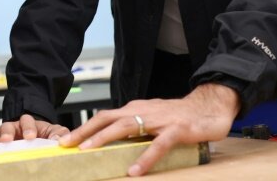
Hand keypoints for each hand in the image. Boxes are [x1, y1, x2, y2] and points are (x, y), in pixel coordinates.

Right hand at [0, 114, 68, 142]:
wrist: (37, 140)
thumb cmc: (44, 135)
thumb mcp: (54, 132)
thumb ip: (59, 134)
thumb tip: (58, 140)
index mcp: (29, 123)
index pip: (27, 121)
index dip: (28, 128)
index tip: (30, 136)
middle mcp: (14, 128)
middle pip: (8, 126)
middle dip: (8, 133)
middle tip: (8, 140)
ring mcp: (4, 136)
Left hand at [58, 83, 239, 176]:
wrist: (210, 106)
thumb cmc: (179, 116)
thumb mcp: (152, 120)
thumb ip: (134, 129)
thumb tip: (112, 144)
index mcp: (135, 109)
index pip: (104, 117)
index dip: (84, 127)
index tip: (66, 140)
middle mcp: (143, 111)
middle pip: (107, 118)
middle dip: (85, 131)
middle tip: (66, 144)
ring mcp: (159, 120)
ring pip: (125, 126)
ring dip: (104, 138)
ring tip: (88, 152)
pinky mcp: (177, 130)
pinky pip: (158, 145)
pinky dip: (145, 158)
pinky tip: (135, 171)